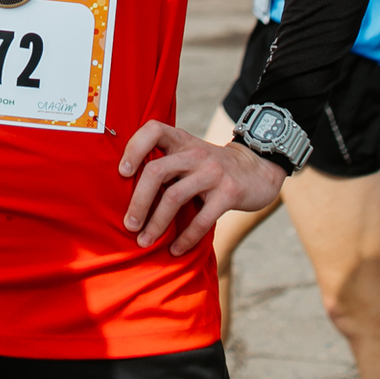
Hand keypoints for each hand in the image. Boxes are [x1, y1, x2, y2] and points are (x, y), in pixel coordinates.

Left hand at [118, 121, 284, 255]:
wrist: (258, 169)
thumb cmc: (212, 168)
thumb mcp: (190, 156)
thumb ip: (167, 165)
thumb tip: (128, 195)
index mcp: (182, 141)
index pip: (153, 129)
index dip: (134, 147)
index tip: (122, 173)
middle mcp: (195, 153)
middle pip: (156, 171)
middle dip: (138, 201)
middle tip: (129, 225)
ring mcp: (213, 172)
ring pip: (174, 197)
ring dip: (156, 224)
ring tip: (145, 241)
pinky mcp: (229, 193)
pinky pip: (201, 219)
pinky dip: (185, 238)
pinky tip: (175, 249)